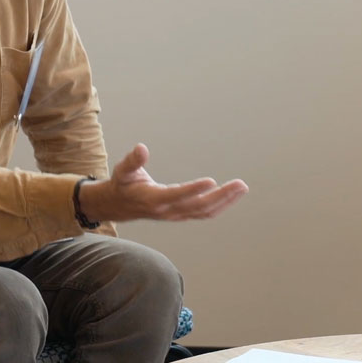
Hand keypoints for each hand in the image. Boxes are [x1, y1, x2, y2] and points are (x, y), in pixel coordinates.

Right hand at [78, 143, 248, 224]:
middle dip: (221, 196)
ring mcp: (176, 215)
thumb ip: (133, 161)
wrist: (120, 206)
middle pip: (198, 206)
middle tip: (240, 184)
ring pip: (205, 211)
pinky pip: (204, 213)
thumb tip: (141, 148)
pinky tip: (232, 195)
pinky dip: (220, 205)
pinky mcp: (182, 214)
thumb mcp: (122, 171)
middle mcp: (168, 211)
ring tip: (241, 187)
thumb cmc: (123, 184)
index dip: (194, 190)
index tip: (212, 181)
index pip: (177, 196)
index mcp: (153, 200)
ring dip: (225, 201)